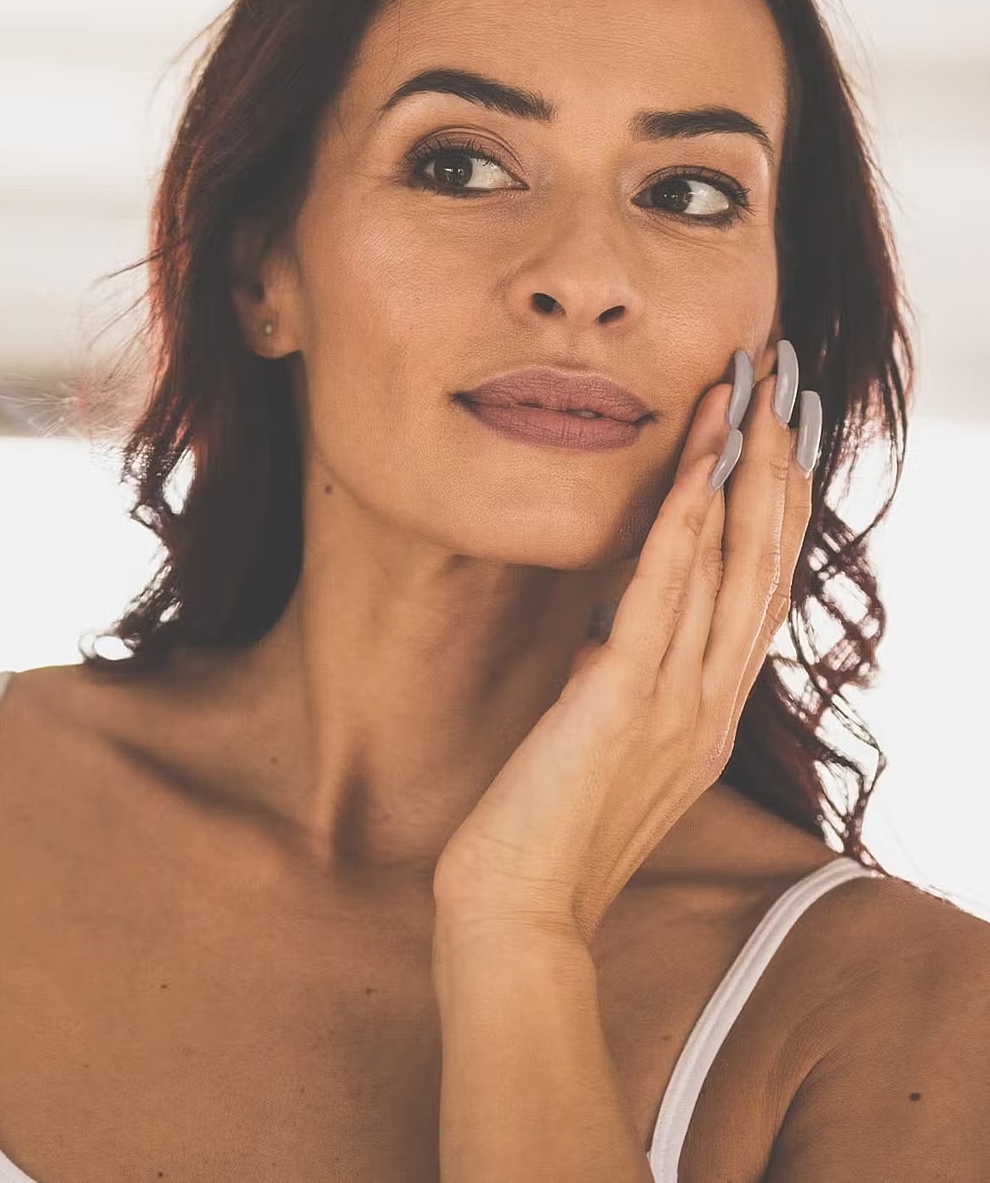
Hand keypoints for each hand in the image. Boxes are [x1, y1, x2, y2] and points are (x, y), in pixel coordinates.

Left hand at [433, 344, 817, 946]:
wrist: (519, 911)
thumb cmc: (551, 832)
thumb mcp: (607, 749)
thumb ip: (626, 691)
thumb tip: (612, 639)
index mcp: (709, 713)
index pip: (757, 593)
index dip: (775, 512)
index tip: (778, 442)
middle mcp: (710, 702)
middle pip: (761, 564)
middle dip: (775, 470)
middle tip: (780, 389)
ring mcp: (677, 703)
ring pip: (727, 566)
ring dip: (739, 473)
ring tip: (747, 396)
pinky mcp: (624, 701)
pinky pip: (663, 597)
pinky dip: (684, 527)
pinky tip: (694, 470)